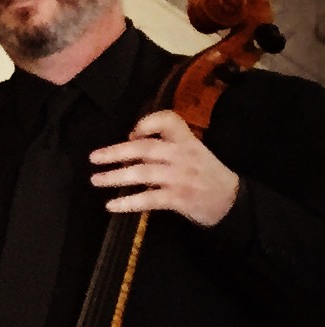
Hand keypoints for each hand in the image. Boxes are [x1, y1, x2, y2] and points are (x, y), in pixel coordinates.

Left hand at [88, 110, 240, 226]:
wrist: (231, 201)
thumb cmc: (205, 174)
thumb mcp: (192, 152)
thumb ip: (166, 146)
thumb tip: (131, 141)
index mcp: (187, 141)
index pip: (170, 121)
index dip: (148, 122)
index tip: (132, 131)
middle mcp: (183, 155)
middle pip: (146, 148)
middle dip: (116, 152)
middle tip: (94, 158)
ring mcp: (181, 177)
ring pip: (143, 173)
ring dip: (115, 177)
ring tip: (96, 180)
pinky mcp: (180, 198)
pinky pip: (149, 199)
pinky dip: (128, 202)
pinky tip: (111, 205)